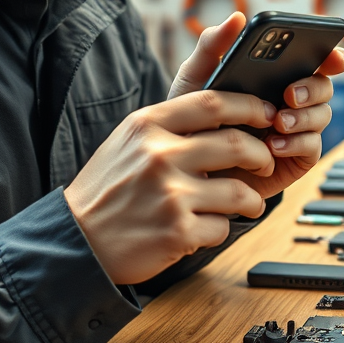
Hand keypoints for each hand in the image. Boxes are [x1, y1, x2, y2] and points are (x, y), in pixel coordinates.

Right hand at [63, 86, 279, 285]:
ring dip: (253, 199)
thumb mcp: (129, 140)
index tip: (266, 114)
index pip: (212, 102)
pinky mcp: (178, 231)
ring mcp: (171, 195)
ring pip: (240, 191)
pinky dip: (220, 228)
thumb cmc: (108, 189)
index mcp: (148, 125)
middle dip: (262, 155)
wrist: (77, 240)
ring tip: (248, 203)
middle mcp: (160, 155)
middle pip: (237, 144)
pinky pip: (222, 227)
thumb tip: (223, 110)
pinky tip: (205, 228)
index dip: (249, 106)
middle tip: (266, 161)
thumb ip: (169, 123)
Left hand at [169, 12, 343, 199]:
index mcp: (276, 73)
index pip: (315, 59)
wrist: (189, 163)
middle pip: (324, 85)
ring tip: (278, 121)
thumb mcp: (196, 77)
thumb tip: (237, 16)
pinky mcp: (296, 157)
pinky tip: (272, 145)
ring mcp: (296, 127)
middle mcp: (291, 98)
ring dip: (303, 117)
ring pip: (322, 115)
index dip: (333, 56)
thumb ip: (212, 46)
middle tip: (289, 93)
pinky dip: (295, 143)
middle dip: (313, 87)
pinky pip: (311, 147)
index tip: (334, 57)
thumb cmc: (195, 115)